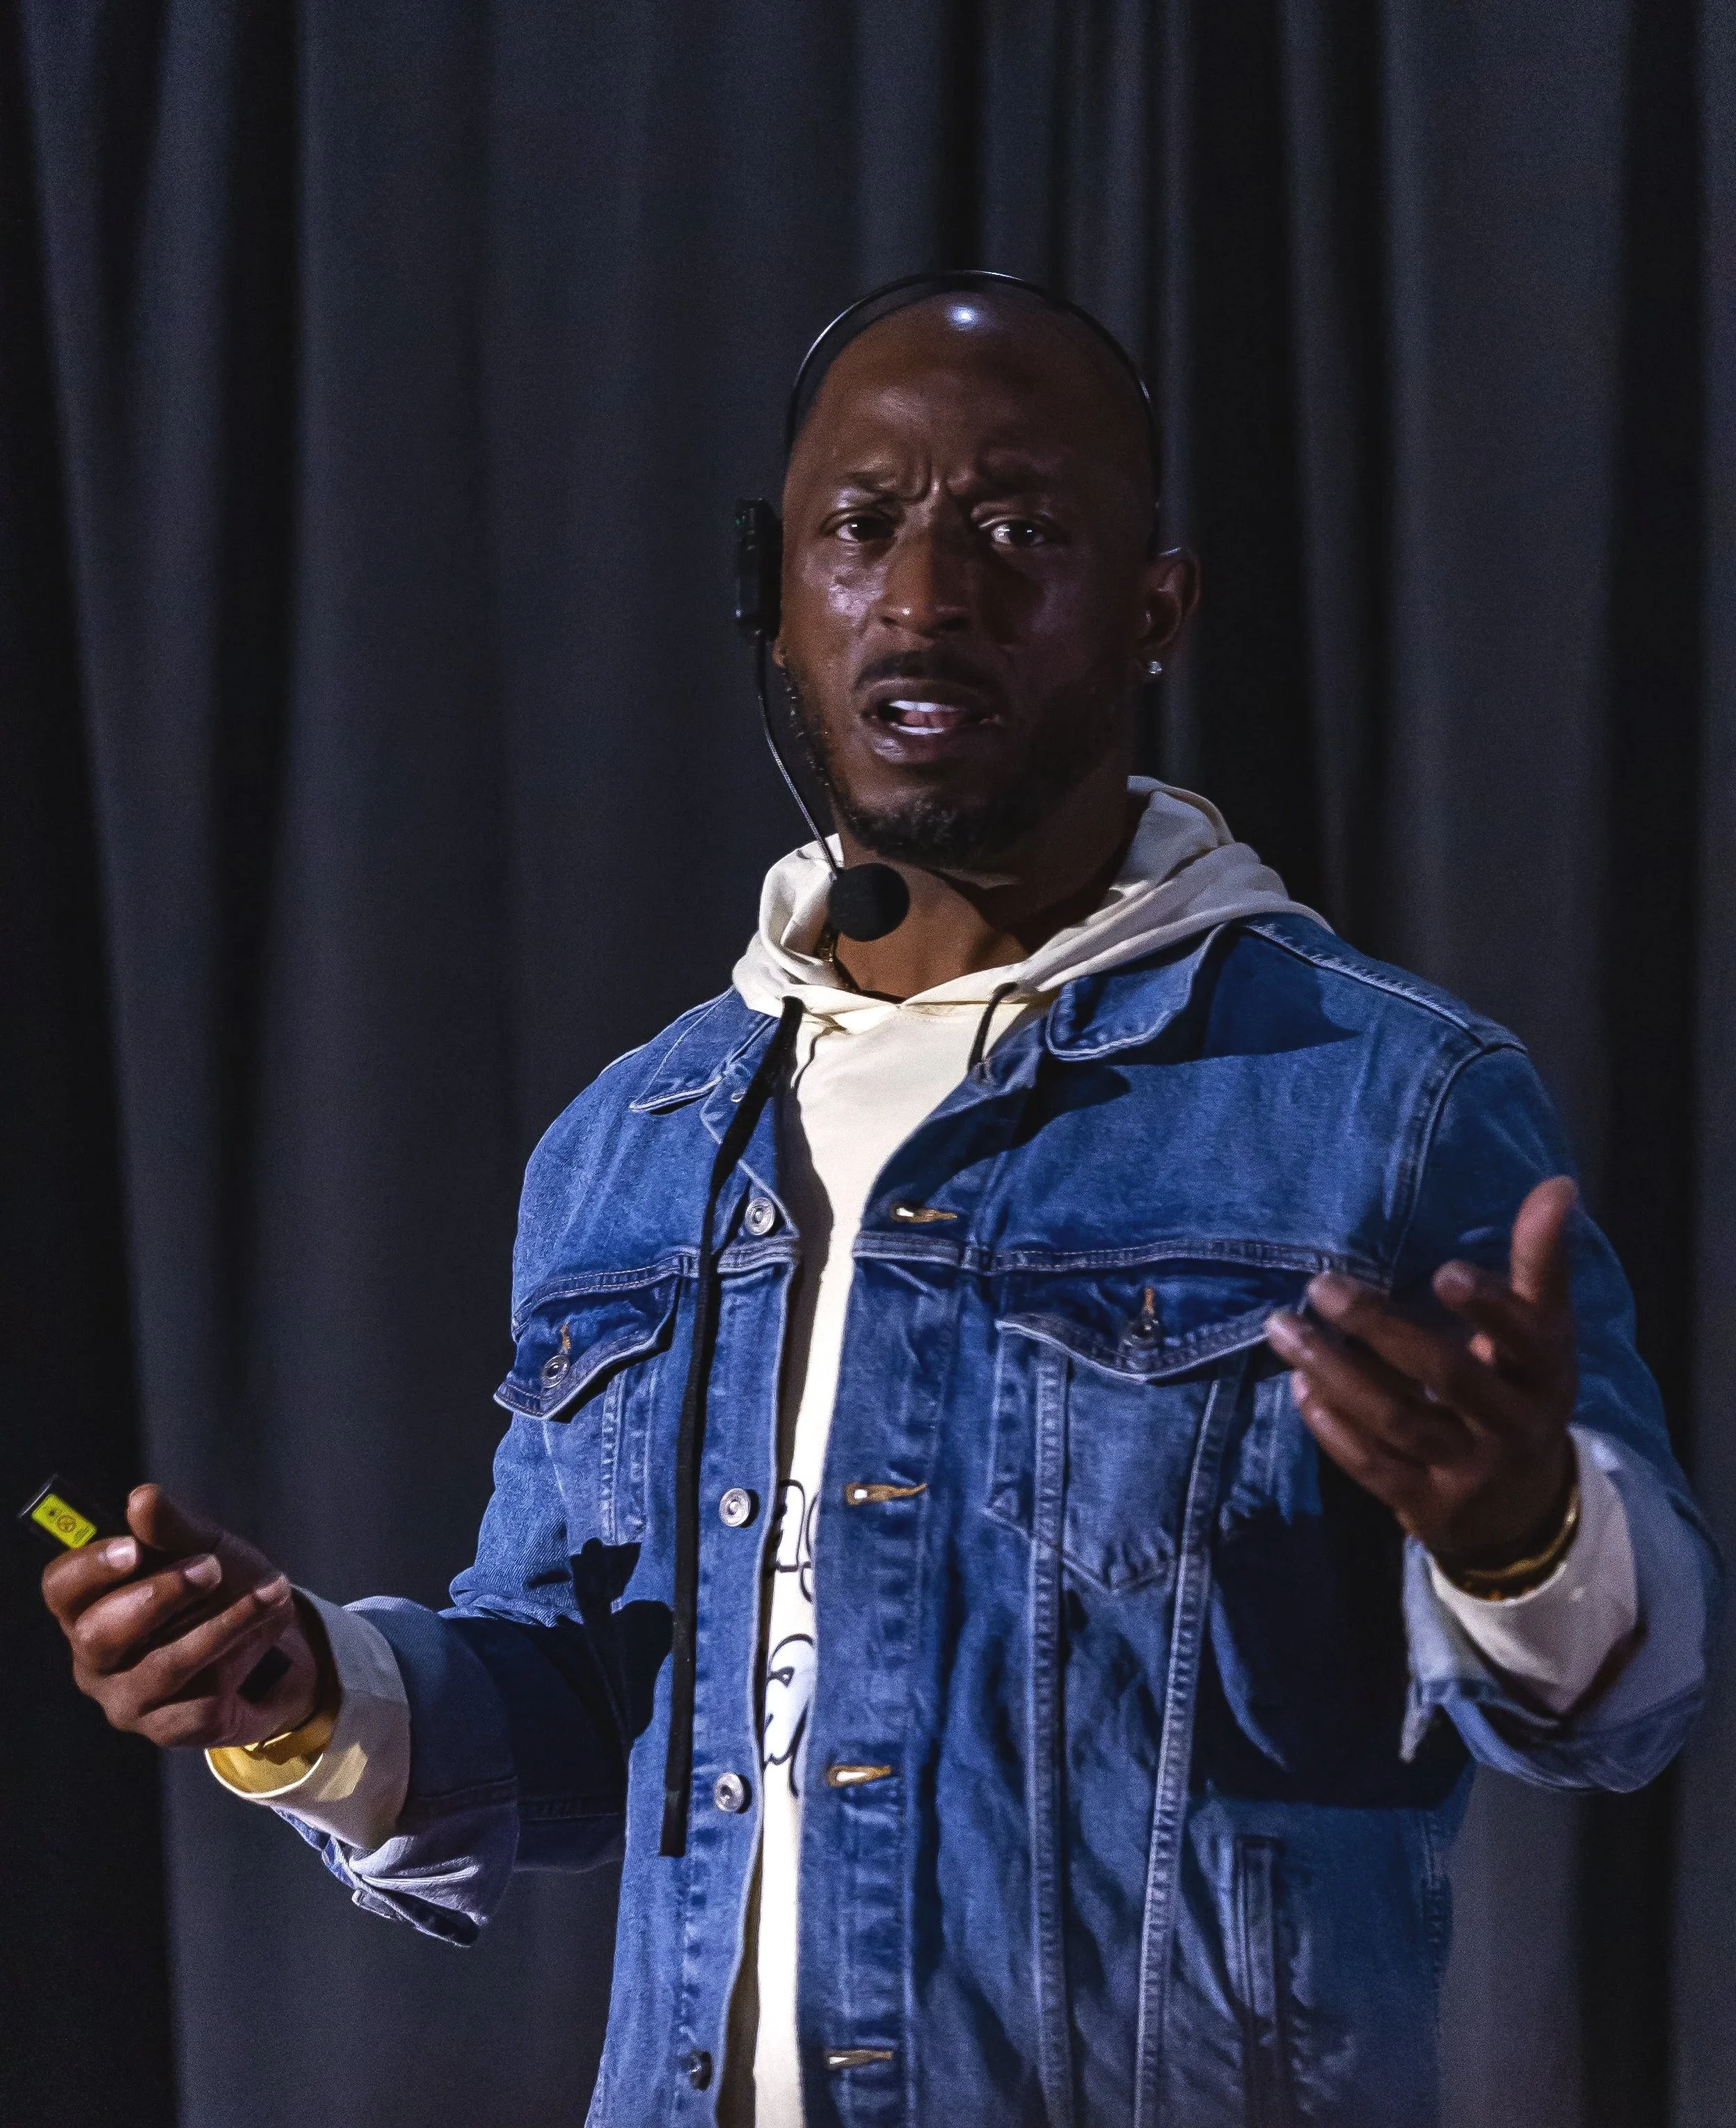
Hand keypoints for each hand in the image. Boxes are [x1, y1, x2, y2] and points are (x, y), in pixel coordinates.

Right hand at [41, 1484, 324, 1748]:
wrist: (277, 1648)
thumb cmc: (224, 1590)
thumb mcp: (208, 1548)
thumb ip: (174, 1528)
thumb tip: (142, 1498)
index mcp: (91, 1605)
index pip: (62, 1589)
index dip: (90, 1568)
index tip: (132, 1547)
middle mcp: (97, 1659)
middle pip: (99, 1634)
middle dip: (160, 1595)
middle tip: (212, 1568)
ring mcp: (128, 1701)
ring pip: (163, 1666)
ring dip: (223, 1623)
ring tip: (270, 1592)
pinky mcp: (167, 1731)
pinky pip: (203, 1698)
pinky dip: (244, 1654)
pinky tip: (266, 1631)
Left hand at [1264, 1177, 1578, 1568]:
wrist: (1523, 1510)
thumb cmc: (1521, 1393)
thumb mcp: (1542, 1334)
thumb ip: (1540, 1263)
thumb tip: (1557, 1185)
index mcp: (1545, 1374)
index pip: (1526, 1339)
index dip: (1491, 1309)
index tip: (1445, 1273)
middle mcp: (1512, 1425)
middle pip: (1445, 1376)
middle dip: (1380, 1329)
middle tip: (1321, 1284)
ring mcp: (1468, 1471)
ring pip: (1397, 1420)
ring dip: (1335, 1373)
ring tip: (1284, 1329)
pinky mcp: (1426, 1506)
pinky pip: (1373, 1467)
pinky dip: (1333, 1429)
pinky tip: (1300, 1388)